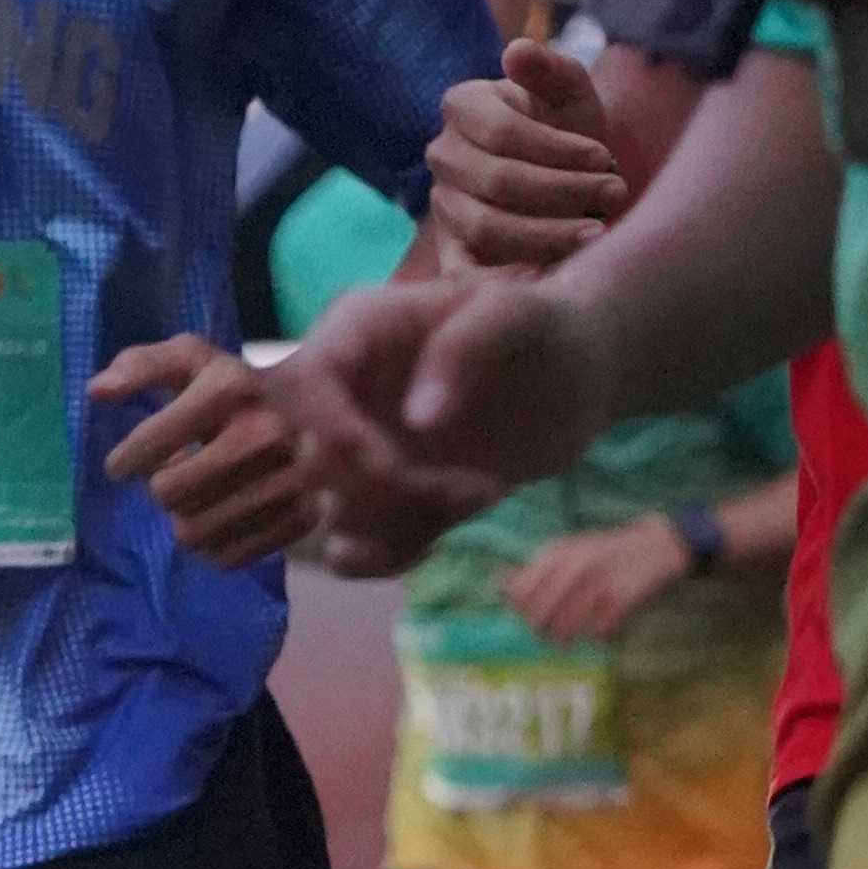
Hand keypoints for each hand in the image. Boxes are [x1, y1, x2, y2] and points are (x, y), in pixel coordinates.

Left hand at [93, 336, 315, 570]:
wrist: (323, 410)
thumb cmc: (239, 389)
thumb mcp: (194, 361)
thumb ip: (141, 365)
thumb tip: (96, 391)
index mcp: (230, 386)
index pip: (149, 443)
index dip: (125, 459)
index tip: (123, 464)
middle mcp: (264, 431)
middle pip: (167, 494)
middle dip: (161, 487)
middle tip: (173, 477)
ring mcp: (289, 478)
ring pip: (194, 532)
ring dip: (184, 519)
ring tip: (198, 497)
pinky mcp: (302, 517)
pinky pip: (228, 557)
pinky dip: (214, 545)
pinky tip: (221, 517)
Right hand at [276, 269, 606, 576]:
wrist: (572, 378)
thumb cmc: (540, 327)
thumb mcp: (514, 311)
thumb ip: (464, 346)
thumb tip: (417, 419)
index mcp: (356, 330)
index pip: (294, 378)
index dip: (327, 430)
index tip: (392, 465)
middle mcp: (341, 393)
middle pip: (308, 456)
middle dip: (382, 489)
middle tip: (465, 484)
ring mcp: (358, 450)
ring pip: (330, 509)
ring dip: (401, 522)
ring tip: (480, 493)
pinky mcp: (381, 500)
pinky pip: (350, 548)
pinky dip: (387, 557)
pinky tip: (442, 532)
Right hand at [426, 39, 625, 276]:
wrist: (569, 176)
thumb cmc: (570, 130)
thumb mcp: (573, 95)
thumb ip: (553, 70)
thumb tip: (517, 51)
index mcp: (463, 105)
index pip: (503, 132)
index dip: (557, 149)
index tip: (606, 157)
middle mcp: (443, 154)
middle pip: (498, 182)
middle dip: (564, 191)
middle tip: (614, 194)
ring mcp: (443, 205)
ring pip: (487, 228)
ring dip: (549, 234)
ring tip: (598, 232)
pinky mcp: (452, 251)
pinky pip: (465, 274)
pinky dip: (502, 281)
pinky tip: (549, 280)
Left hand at [504, 515, 691, 644]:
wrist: (654, 546)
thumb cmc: (604, 552)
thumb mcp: (568, 550)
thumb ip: (535, 569)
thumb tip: (498, 586)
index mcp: (557, 552)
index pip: (520, 592)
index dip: (519, 610)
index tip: (527, 616)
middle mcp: (573, 567)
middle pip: (538, 616)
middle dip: (540, 629)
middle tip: (547, 632)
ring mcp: (596, 584)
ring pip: (564, 629)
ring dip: (564, 638)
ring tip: (569, 636)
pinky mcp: (618, 601)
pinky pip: (595, 633)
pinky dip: (594, 636)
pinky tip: (598, 628)